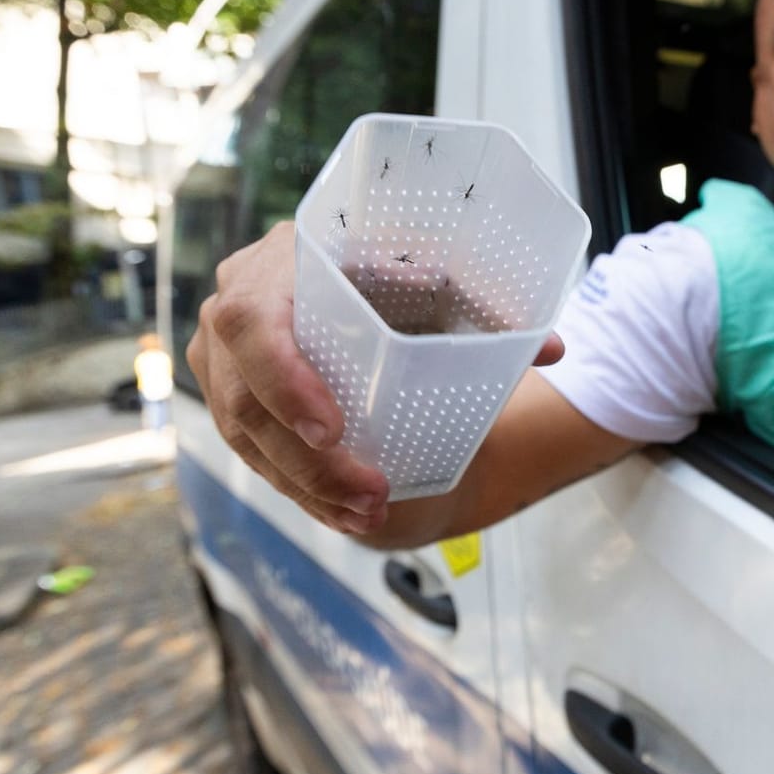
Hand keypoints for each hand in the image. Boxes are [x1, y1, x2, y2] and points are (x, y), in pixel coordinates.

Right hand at [187, 220, 564, 537]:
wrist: (366, 299)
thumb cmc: (401, 283)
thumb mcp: (440, 286)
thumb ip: (490, 309)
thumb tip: (550, 349)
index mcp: (282, 258)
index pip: (251, 322)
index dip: (283, 381)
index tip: (335, 431)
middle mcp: (236, 302)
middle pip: (244, 396)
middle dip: (308, 460)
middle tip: (370, 494)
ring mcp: (222, 357)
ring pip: (245, 436)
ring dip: (308, 485)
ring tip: (367, 512)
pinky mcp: (229, 398)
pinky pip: (252, 456)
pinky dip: (302, 491)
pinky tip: (346, 515)